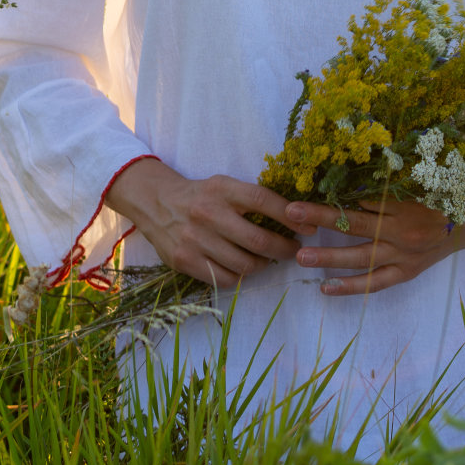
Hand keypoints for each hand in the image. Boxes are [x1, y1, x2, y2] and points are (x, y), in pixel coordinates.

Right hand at [106, 159, 299, 288]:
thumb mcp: (223, 185)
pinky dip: (241, 277)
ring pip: (244, 264)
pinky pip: (225, 278)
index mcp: (221, 189)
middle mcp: (208, 213)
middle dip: (284, 249)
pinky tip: (244, 268)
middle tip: (294, 251)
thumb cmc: (200, 195)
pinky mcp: (185, 261)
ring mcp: (195, 239)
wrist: (155, 202)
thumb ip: (251, 198)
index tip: (308, 228)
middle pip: (258, 240)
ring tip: (269, 260)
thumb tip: (294, 216)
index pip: (263, 200)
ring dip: (264, 265)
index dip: (289, 216)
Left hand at [283, 187, 464, 297]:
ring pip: (361, 257)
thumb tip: (353, 163)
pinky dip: (352, 287)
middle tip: (290, 215)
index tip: (301, 190)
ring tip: (299, 256)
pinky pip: (377, 282)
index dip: (330, 194)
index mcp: (406, 199)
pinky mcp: (409, 271)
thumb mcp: (423, 169)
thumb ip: (390, 170)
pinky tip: (325, 288)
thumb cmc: (450, 183)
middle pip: (354, 224)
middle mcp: (404, 228)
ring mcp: (406, 253)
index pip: (359, 197)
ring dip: (328, 256)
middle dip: (320, 218)